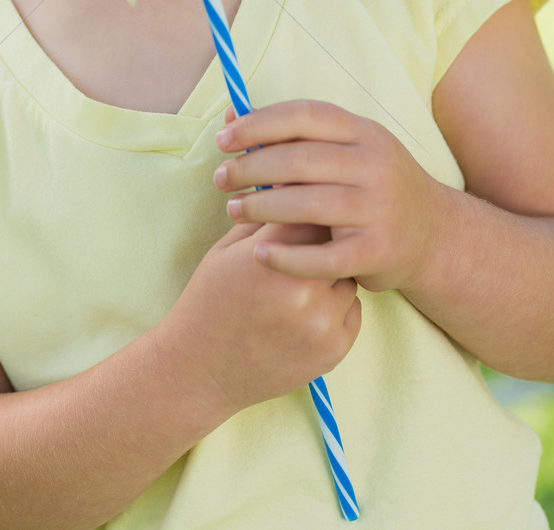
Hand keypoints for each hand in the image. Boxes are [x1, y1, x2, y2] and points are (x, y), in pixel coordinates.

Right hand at [156, 219, 359, 418]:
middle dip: (323, 237)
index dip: (308, 204)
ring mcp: (321, 323)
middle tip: (309, 241)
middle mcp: (302, 289)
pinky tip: (310, 306)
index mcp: (271, 256)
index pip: (312, 208)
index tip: (305, 206)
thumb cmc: (209, 300)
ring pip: (348, 275)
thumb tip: (293, 185)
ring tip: (304, 279)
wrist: (200, 368)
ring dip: (333, 271)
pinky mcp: (333, 351)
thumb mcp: (226, 249)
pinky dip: (337, 304)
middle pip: (336, 240)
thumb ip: (262, 217)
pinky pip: (354, 309)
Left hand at [214, 99, 443, 293]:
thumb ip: (294, 136)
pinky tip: (259, 253)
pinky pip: (322, 258)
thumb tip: (230, 118)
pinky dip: (286, 257)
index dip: (259, 124)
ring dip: (261, 208)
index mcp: (364, 132)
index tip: (223, 139)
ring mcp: (379, 210)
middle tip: (221, 180)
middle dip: (251, 169)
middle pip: (301, 161)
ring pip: (308, 206)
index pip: (305, 116)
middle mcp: (375, 166)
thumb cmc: (371, 185)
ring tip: (233, 211)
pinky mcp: (377, 252)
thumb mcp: (346, 149)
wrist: (434, 234)